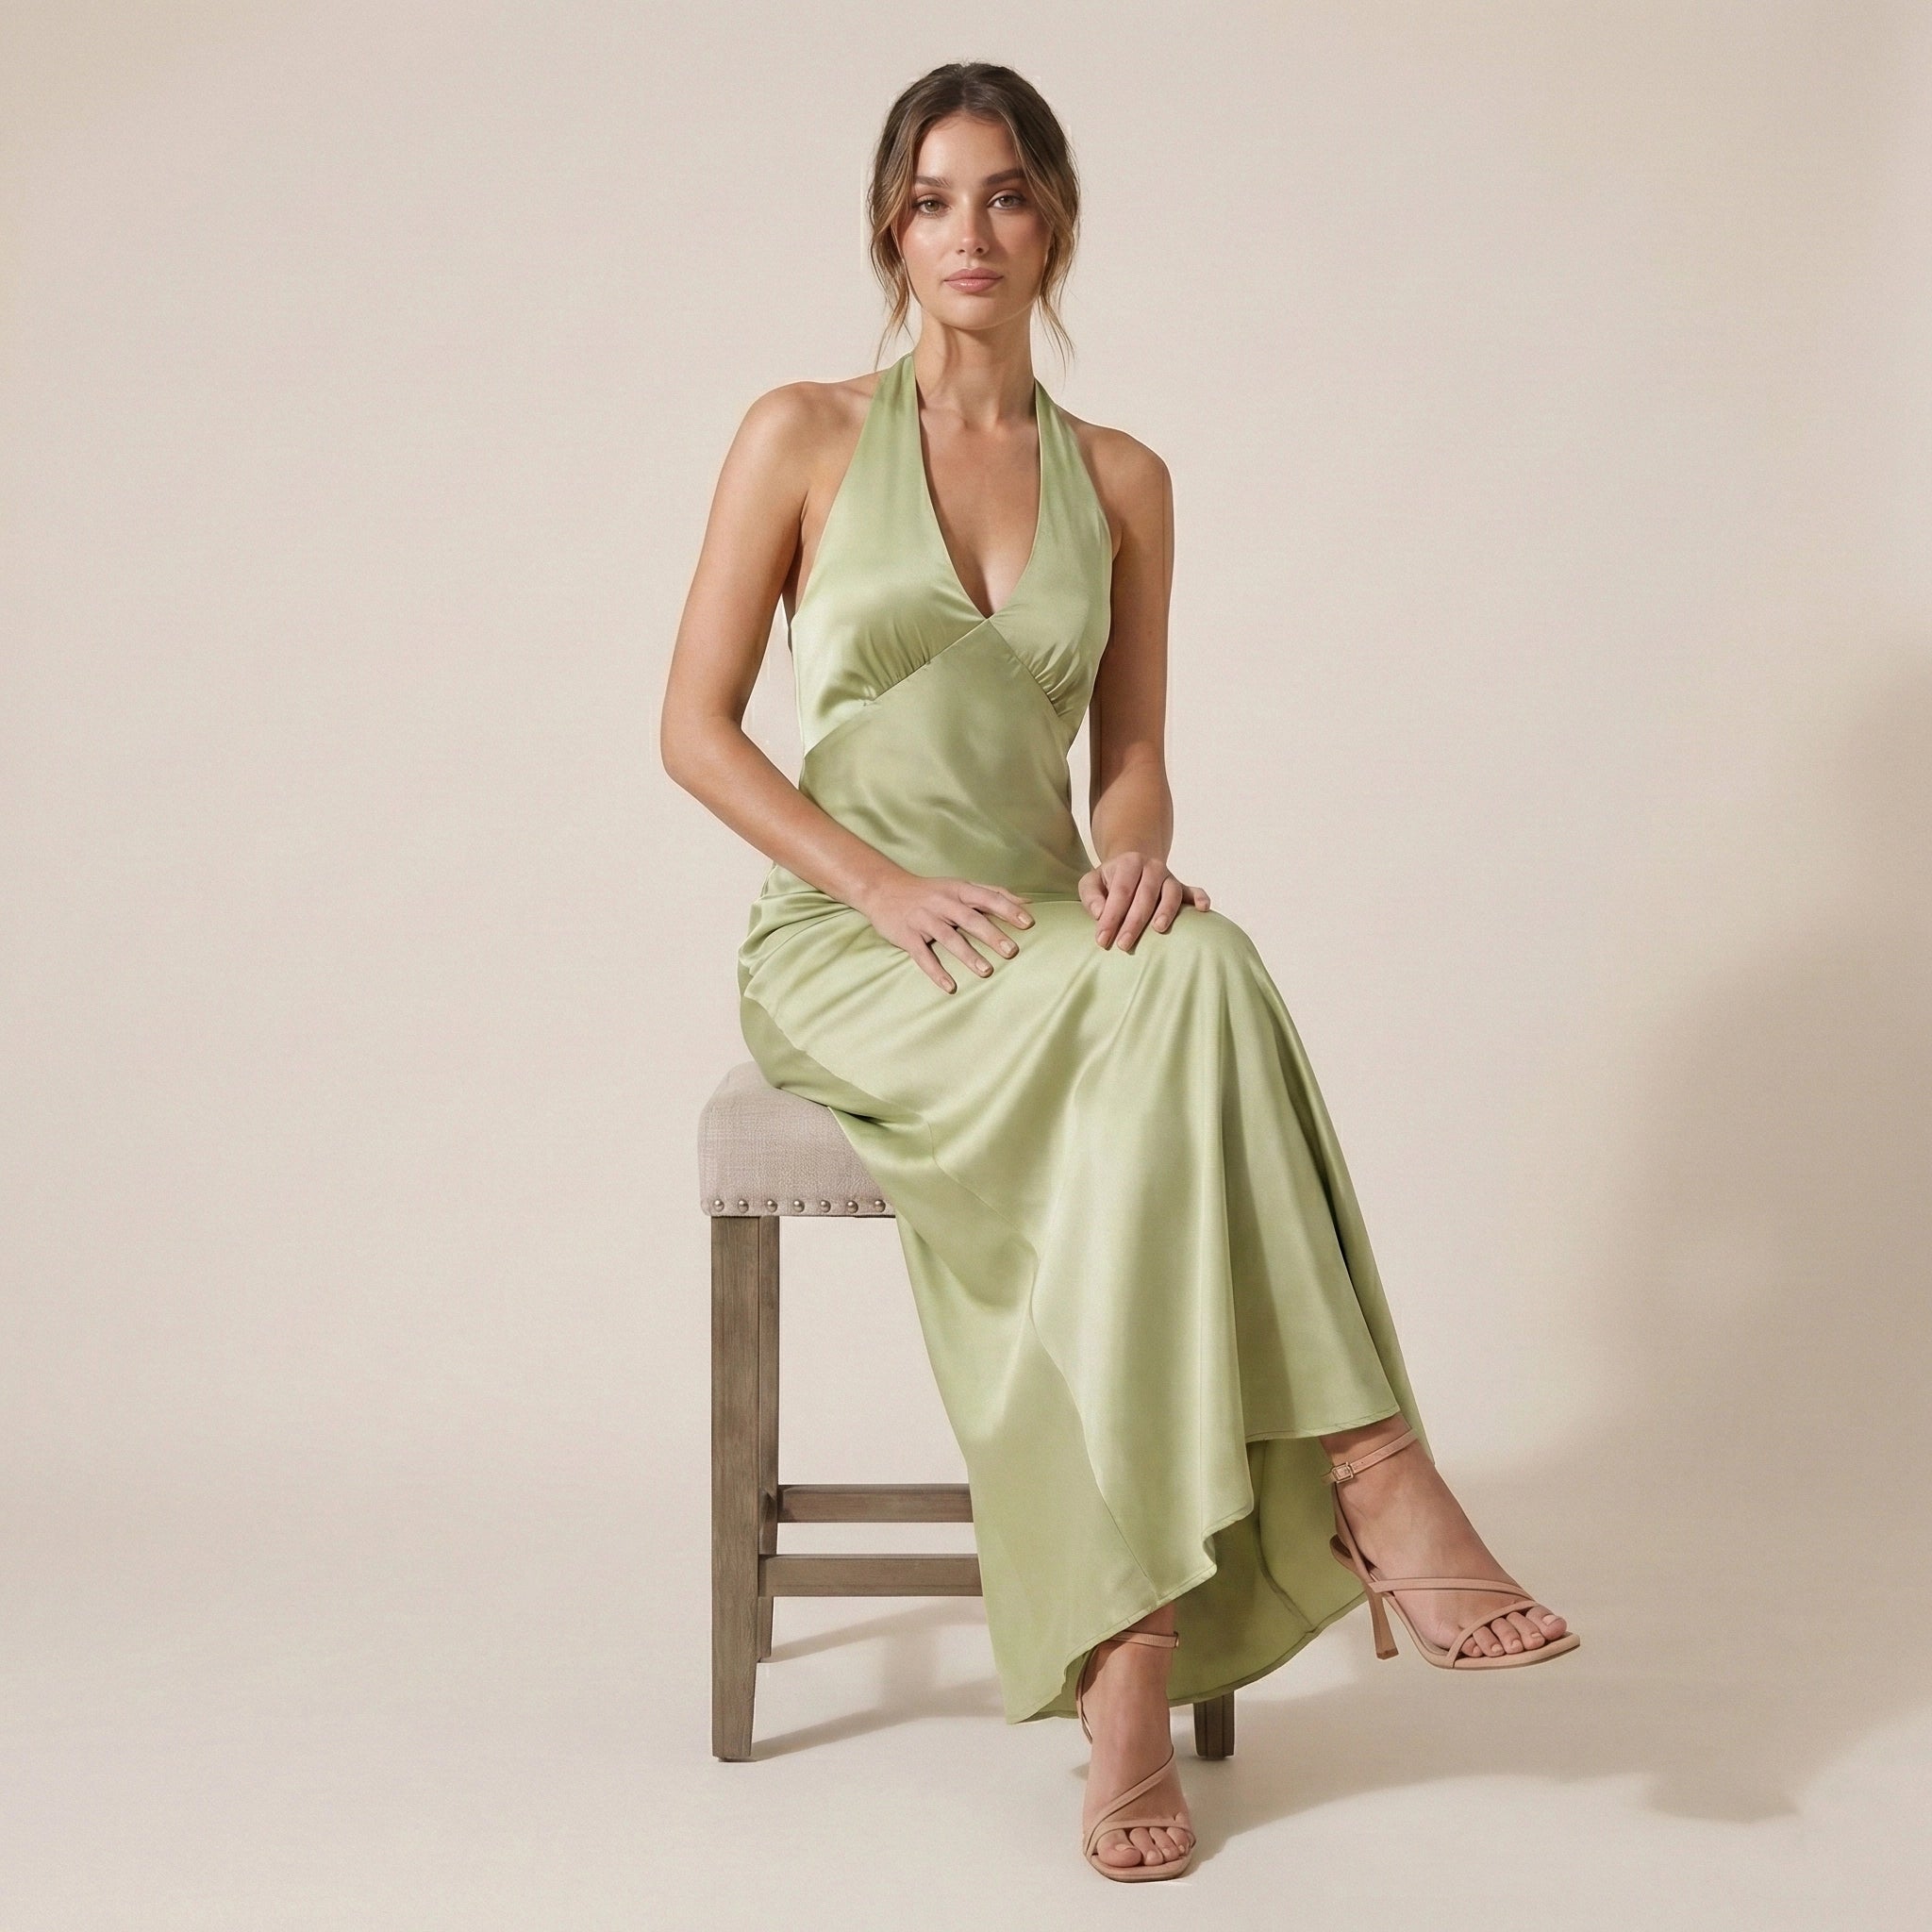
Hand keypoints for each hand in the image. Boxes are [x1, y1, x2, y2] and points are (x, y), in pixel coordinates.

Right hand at [855, 870, 1033, 993]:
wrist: (883, 889)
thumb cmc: (930, 891)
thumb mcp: (960, 886)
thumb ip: (992, 893)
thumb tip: (1028, 902)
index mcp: (958, 890)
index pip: (987, 897)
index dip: (1008, 909)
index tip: (1029, 922)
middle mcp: (942, 902)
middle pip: (969, 918)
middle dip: (991, 934)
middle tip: (1012, 951)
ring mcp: (924, 919)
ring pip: (948, 937)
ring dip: (967, 954)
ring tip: (986, 971)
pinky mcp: (908, 935)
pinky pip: (922, 955)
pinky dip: (936, 971)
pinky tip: (950, 987)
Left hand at [1078, 851, 1209, 950]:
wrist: (1134, 864)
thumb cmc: (1110, 880)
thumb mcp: (1091, 882)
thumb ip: (1091, 896)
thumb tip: (1100, 914)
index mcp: (1128, 863)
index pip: (1120, 892)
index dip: (1111, 916)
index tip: (1102, 940)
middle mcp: (1152, 867)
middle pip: (1145, 895)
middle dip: (1134, 922)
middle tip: (1123, 945)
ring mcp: (1169, 877)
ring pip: (1171, 893)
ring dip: (1166, 910)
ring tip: (1159, 929)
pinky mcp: (1182, 887)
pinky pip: (1194, 891)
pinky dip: (1200, 898)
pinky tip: (1203, 909)